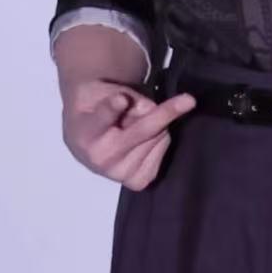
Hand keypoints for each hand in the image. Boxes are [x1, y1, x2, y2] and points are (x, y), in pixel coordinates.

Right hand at [62, 81, 194, 190]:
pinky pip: (164, 150)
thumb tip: (150, 110)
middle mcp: (99, 158)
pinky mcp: (137, 181)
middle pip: (143, 130)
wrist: (85, 138)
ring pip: (159, 137)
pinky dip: (161, 139)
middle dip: (162, 112)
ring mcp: (119, 174)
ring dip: (157, 124)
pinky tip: (146, 138)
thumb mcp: (100, 91)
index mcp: (84, 133)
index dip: (112, 108)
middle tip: (187, 99)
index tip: (121, 99)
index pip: (101, 119)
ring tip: (136, 124)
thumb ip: (122, 96)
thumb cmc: (95, 108)